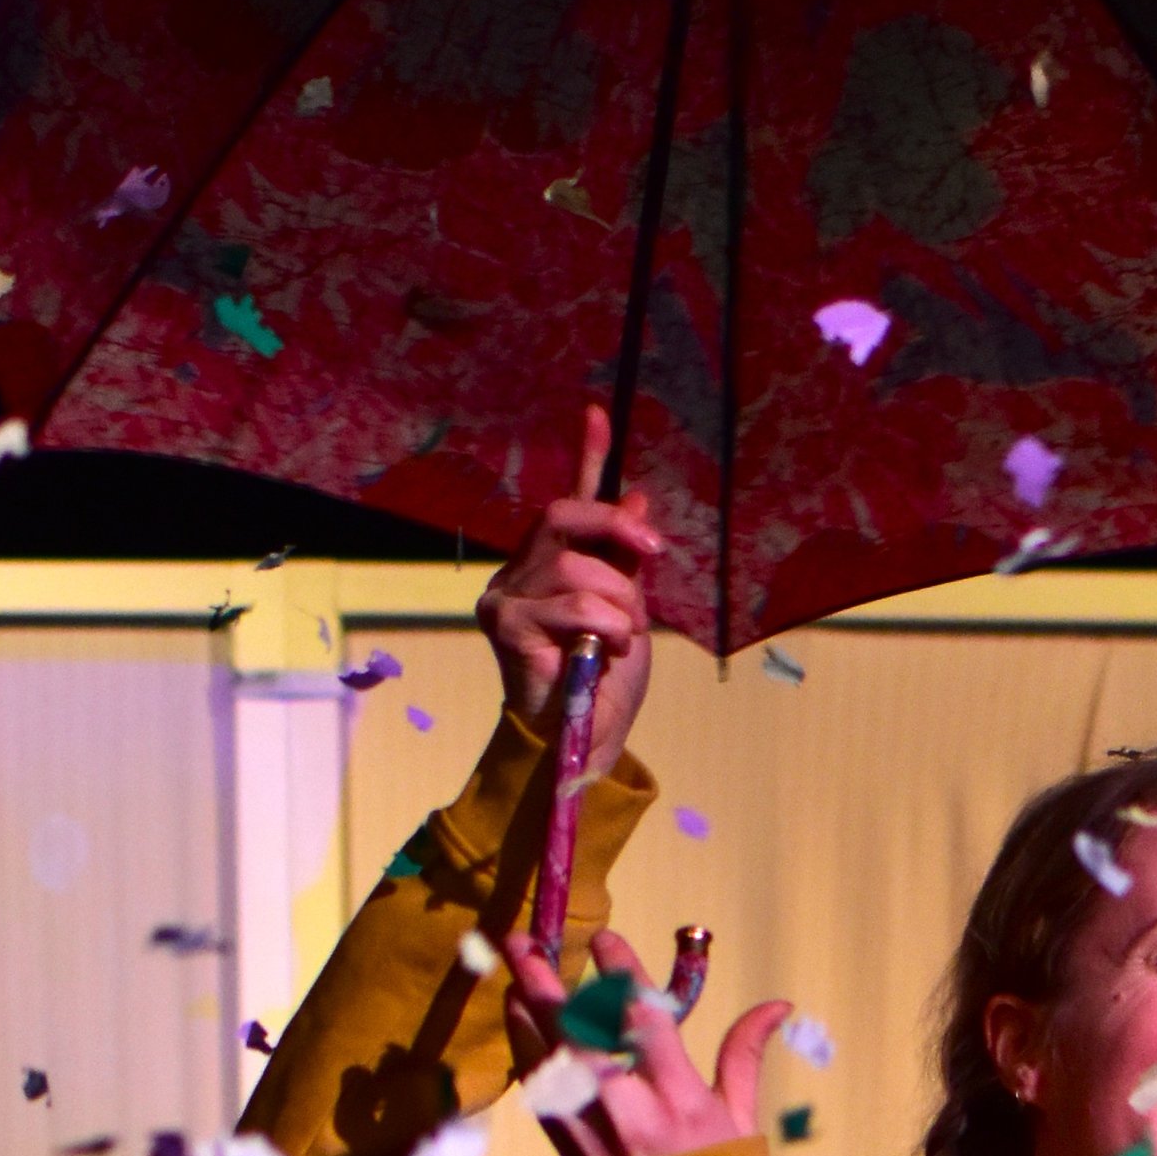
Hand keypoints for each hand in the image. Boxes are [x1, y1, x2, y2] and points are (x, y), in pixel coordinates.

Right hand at [476, 407, 661, 773]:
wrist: (583, 742)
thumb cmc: (603, 683)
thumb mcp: (628, 610)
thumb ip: (624, 559)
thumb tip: (637, 496)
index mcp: (547, 565)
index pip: (568, 501)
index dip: (586, 457)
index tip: (598, 412)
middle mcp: (517, 573)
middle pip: (565, 515)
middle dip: (616, 528)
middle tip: (653, 551)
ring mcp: (505, 596)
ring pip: (577, 566)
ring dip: (619, 602)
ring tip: (624, 638)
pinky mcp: (503, 623)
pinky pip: (572, 604)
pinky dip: (605, 625)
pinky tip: (606, 651)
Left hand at [501, 925, 789, 1155]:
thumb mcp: (740, 1119)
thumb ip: (744, 1054)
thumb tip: (778, 1004)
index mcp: (675, 1095)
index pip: (639, 1018)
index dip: (618, 973)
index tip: (605, 940)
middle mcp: (624, 1105)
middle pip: (572, 1028)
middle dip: (543, 980)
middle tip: (524, 941)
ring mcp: (586, 1125)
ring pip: (542, 1053)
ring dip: (524, 1008)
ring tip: (514, 972)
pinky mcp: (562, 1142)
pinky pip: (536, 1084)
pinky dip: (525, 1047)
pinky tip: (519, 1021)